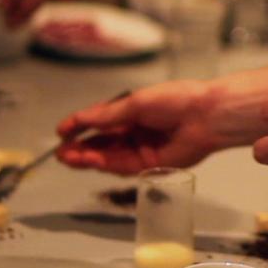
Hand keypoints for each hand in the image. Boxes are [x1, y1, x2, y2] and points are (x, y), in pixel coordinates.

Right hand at [56, 81, 232, 174]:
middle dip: (80, 147)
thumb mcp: (137, 103)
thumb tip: (83, 119)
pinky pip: (122, 166)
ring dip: (88, 157)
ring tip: (69, 156)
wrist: (206, 116)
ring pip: (108, 156)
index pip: (100, 121)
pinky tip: (90, 160)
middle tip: (61, 151)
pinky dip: (104, 164)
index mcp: (132, 111)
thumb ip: (109, 115)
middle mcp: (134, 131)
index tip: (61, 131)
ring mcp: (141, 149)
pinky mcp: (150, 165)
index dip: (79, 126)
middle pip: (101, 143)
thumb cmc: (177, 100)